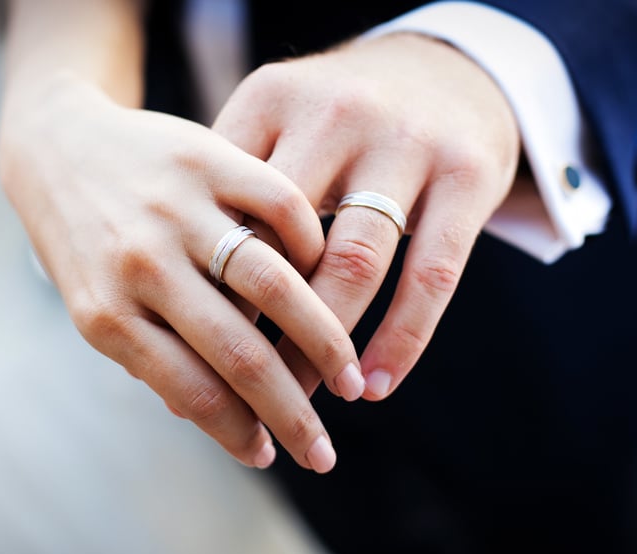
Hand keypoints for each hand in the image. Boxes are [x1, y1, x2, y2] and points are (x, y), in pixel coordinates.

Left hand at [0, 72, 365, 471]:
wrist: (57, 146)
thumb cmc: (83, 243)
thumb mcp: (95, 307)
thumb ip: (152, 357)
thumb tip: (225, 422)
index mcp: (107, 313)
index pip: (192, 392)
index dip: (238, 435)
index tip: (272, 455)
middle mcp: (142, 263)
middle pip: (240, 354)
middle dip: (293, 414)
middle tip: (325, 453)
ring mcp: (177, 209)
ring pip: (275, 286)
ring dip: (325, 345)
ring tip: (351, 381)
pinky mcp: (207, 158)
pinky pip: (284, 209)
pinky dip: (315, 250)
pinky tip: (326, 283)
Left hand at [214, 33, 520, 398]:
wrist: (445, 66)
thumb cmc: (335, 123)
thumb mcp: (275, 130)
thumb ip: (228, 202)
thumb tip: (170, 321)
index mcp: (270, 100)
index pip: (225, 213)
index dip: (203, 292)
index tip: (186, 356)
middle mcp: (335, 114)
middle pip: (281, 243)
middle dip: (256, 331)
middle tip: (237, 397)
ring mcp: (405, 141)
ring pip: (353, 263)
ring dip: (323, 349)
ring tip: (302, 404)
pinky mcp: (467, 173)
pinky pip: (431, 273)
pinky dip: (403, 338)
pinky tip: (376, 385)